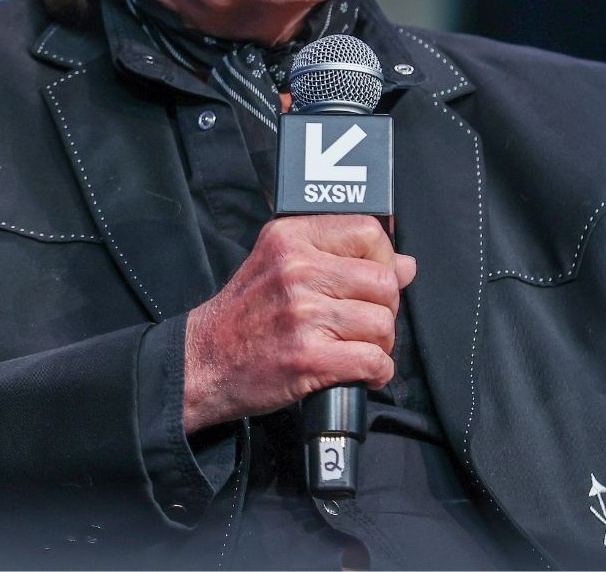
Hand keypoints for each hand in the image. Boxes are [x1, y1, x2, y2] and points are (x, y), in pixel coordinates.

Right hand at [182, 215, 416, 431]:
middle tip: (367, 324)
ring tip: (359, 348)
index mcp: (291, 238)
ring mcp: (302, 314)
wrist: (201, 362)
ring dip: (381, 344)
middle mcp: (297, 269)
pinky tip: (362, 372)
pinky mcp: (307, 357)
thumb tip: (404, 263)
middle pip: (384, 281)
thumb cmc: (245, 316)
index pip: (369, 232)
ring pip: (382, 323)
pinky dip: (377, 372)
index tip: (377, 279)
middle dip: (386, 309)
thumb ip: (341, 258)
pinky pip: (372, 360)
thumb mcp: (282, 266)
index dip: (385, 260)